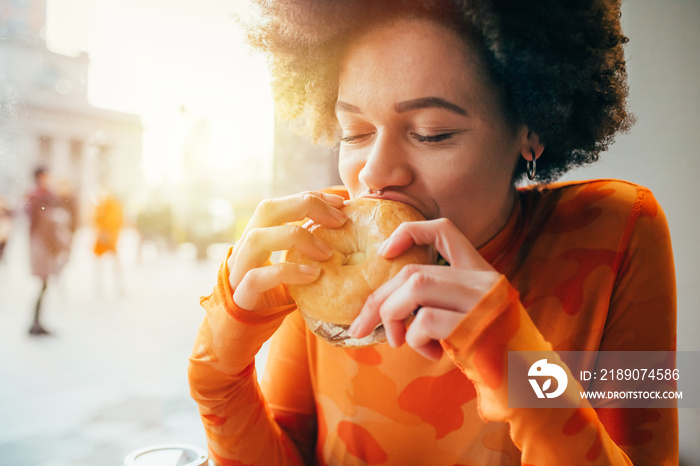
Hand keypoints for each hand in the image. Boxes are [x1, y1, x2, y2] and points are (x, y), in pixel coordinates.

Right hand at [228, 191, 346, 310]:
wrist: (238, 331)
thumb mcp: (288, 266)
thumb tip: (343, 236)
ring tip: (328, 253)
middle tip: (339, 220)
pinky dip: (288, 272)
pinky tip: (313, 275)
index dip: (311, 197)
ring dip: (297, 238)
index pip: (282, 203)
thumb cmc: (270, 296)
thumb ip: (304, 250)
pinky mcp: (241, 295)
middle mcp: (245, 246)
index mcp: (257, 235)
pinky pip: (258, 277)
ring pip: (258, 238)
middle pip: (268, 208)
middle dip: (306, 206)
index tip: (341, 203)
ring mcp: (239, 269)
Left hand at [348, 218, 500, 359]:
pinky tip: (428, 353)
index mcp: (483, 273)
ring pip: (416, 287)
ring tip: (396, 340)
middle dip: (379, 299)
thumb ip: (439, 300)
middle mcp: (485, 282)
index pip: (446, 230)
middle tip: (361, 325)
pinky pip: (424, 321)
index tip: (385, 252)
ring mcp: (483, 303)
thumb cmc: (493, 355)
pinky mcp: (476, 328)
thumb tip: (383, 303)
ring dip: (392, 315)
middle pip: (415, 272)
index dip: (411, 232)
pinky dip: (413, 339)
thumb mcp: (469, 316)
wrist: (531, 389)